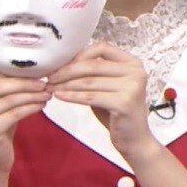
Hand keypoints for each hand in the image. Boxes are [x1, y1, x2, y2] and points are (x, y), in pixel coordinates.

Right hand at [0, 71, 50, 175]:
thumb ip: (4, 87)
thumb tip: (30, 66)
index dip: (16, 71)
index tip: (37, 70)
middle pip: (0, 86)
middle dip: (26, 83)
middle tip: (45, 82)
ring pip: (9, 100)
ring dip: (32, 95)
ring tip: (47, 93)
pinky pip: (14, 114)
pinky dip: (31, 107)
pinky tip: (42, 105)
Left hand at [46, 43, 155, 160]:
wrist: (134, 138)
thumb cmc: (116, 113)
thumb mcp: (106, 87)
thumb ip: (93, 74)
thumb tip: (63, 62)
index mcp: (133, 63)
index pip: (102, 48)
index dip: (80, 55)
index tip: (62, 65)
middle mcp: (136, 72)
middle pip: (93, 64)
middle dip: (67, 71)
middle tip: (50, 78)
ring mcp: (132, 87)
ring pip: (89, 81)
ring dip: (66, 84)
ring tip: (51, 88)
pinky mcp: (124, 102)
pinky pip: (90, 96)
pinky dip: (72, 96)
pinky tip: (59, 96)